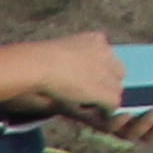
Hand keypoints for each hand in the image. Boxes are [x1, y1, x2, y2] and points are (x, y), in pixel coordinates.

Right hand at [0, 31, 125, 113]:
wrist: (36, 65)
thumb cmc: (35, 59)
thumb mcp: (59, 51)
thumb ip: (69, 58)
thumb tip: (69, 70)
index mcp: (95, 39)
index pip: (108, 57)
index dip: (99, 71)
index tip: (84, 80)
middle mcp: (105, 52)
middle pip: (117, 72)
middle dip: (106, 84)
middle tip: (86, 94)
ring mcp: (106, 72)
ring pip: (116, 89)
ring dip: (104, 98)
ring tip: (86, 104)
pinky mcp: (102, 90)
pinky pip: (113, 103)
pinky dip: (106, 110)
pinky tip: (95, 112)